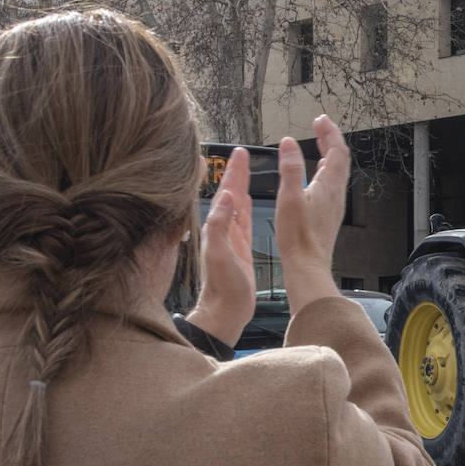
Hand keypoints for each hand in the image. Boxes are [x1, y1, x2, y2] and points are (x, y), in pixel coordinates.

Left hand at [187, 147, 255, 345]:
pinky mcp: (239, 248)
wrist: (226, 312)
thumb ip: (220, 226)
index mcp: (217, 228)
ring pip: (236, 204)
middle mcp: (221, 230)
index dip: (232, 172)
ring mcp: (230, 238)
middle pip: (230, 193)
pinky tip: (248, 199)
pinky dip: (245, 206)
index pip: (225, 192)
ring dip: (240, 185)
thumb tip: (226, 197)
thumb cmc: (223, 288)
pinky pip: (242, 221)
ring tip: (246, 169)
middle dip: (236, 172)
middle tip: (243, 153)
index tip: (238, 153)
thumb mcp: (220, 254)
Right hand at [275, 115, 348, 314]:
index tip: (320, 120)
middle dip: (331, 140)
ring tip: (319, 144)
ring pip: (336, 173)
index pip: (336, 151)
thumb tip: (289, 143)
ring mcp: (334, 205)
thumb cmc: (298, 238)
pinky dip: (325, 171)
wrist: (308, 267)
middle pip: (339, 159)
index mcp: (329, 187)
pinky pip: (331, 185)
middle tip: (320, 126)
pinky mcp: (328, 215)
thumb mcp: (289, 198)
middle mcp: (336, 194)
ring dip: (329, 154)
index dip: (330, 132)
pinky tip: (316, 175)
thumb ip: (290, 169)